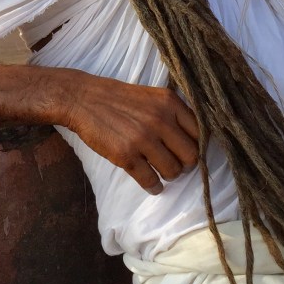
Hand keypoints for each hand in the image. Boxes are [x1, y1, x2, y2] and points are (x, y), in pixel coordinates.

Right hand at [65, 73, 198, 193]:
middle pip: (191, 155)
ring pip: (173, 170)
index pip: (200, 133)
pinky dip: (154, 187)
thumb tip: (194, 138)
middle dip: (186, 164)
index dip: (197, 145)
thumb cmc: (119, 99)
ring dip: (170, 175)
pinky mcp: (126, 155)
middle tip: (178, 165)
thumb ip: (173, 112)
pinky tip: (153, 185)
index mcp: (170, 103)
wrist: (84, 99)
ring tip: (163, 173)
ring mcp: (143, 139)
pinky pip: (150, 180)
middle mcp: (160, 120)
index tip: (190, 151)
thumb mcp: (153, 96)